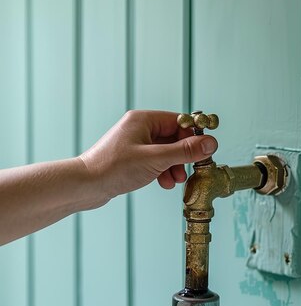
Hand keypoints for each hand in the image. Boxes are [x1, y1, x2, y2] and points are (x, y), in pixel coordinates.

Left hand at [79, 110, 217, 198]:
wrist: (86, 185)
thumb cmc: (114, 168)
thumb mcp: (156, 159)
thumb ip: (184, 151)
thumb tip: (210, 143)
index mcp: (144, 119)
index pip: (179, 122)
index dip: (193, 137)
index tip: (203, 153)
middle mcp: (139, 127)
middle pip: (174, 137)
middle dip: (182, 156)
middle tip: (187, 172)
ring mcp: (135, 143)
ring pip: (165, 151)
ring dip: (173, 166)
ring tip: (174, 180)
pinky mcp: (131, 158)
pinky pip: (155, 160)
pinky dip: (162, 171)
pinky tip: (162, 183)